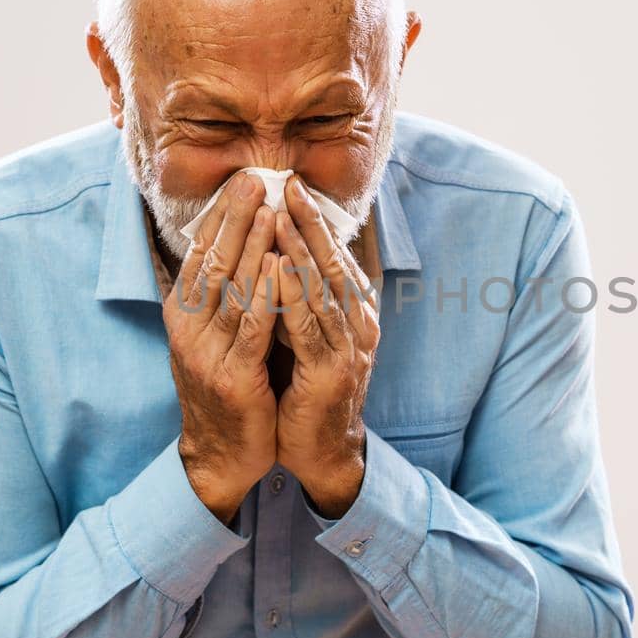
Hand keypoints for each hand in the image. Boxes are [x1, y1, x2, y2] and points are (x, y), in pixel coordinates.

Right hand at [163, 171, 279, 523]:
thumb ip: (220, 295)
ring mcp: (207, 353)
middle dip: (234, 217)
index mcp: (183, 315)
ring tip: (270, 209)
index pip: (200, 254)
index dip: (220, 215)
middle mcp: (188, 329)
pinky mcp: (233, 378)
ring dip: (252, 246)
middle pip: (212, 262)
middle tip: (255, 178)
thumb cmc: (227, 388)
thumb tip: (228, 244)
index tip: (242, 180)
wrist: (221, 455)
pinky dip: (266, 295)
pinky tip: (279, 267)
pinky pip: (252, 329)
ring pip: (232, 289)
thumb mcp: (213, 336)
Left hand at [271, 175, 379, 517]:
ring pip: (323, 289)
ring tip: (279, 215)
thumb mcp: (306, 335)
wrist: (320, 452)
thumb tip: (280, 252)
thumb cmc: (306, 390)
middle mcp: (359, 325)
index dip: (316, 221)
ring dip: (301, 250)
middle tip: (290, 185)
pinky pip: (310, 327)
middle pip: (334, 263)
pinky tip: (278, 269)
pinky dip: (294, 295)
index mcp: (354, 313)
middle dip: (312, 222)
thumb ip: (302, 298)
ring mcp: (349, 348)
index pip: (335, 256)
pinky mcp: (330, 372)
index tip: (293, 185)